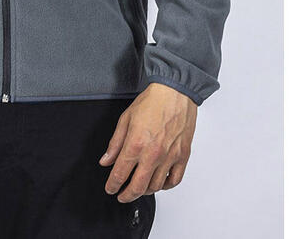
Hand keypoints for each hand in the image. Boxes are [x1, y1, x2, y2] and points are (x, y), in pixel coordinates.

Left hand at [98, 82, 196, 202]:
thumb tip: (106, 160)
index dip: (112, 185)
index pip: (120, 173)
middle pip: (138, 186)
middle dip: (126, 195)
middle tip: (122, 196)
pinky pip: (174, 180)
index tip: (110, 188)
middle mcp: (153, 154)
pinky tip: (159, 183)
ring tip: (138, 188)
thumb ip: (115, 143)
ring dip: (145, 191)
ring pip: (156, 186)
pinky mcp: (183, 156)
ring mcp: (169, 157)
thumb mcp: (125, 119)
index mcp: (136, 143)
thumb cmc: (152, 102)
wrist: (175, 92)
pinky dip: (166, 186)